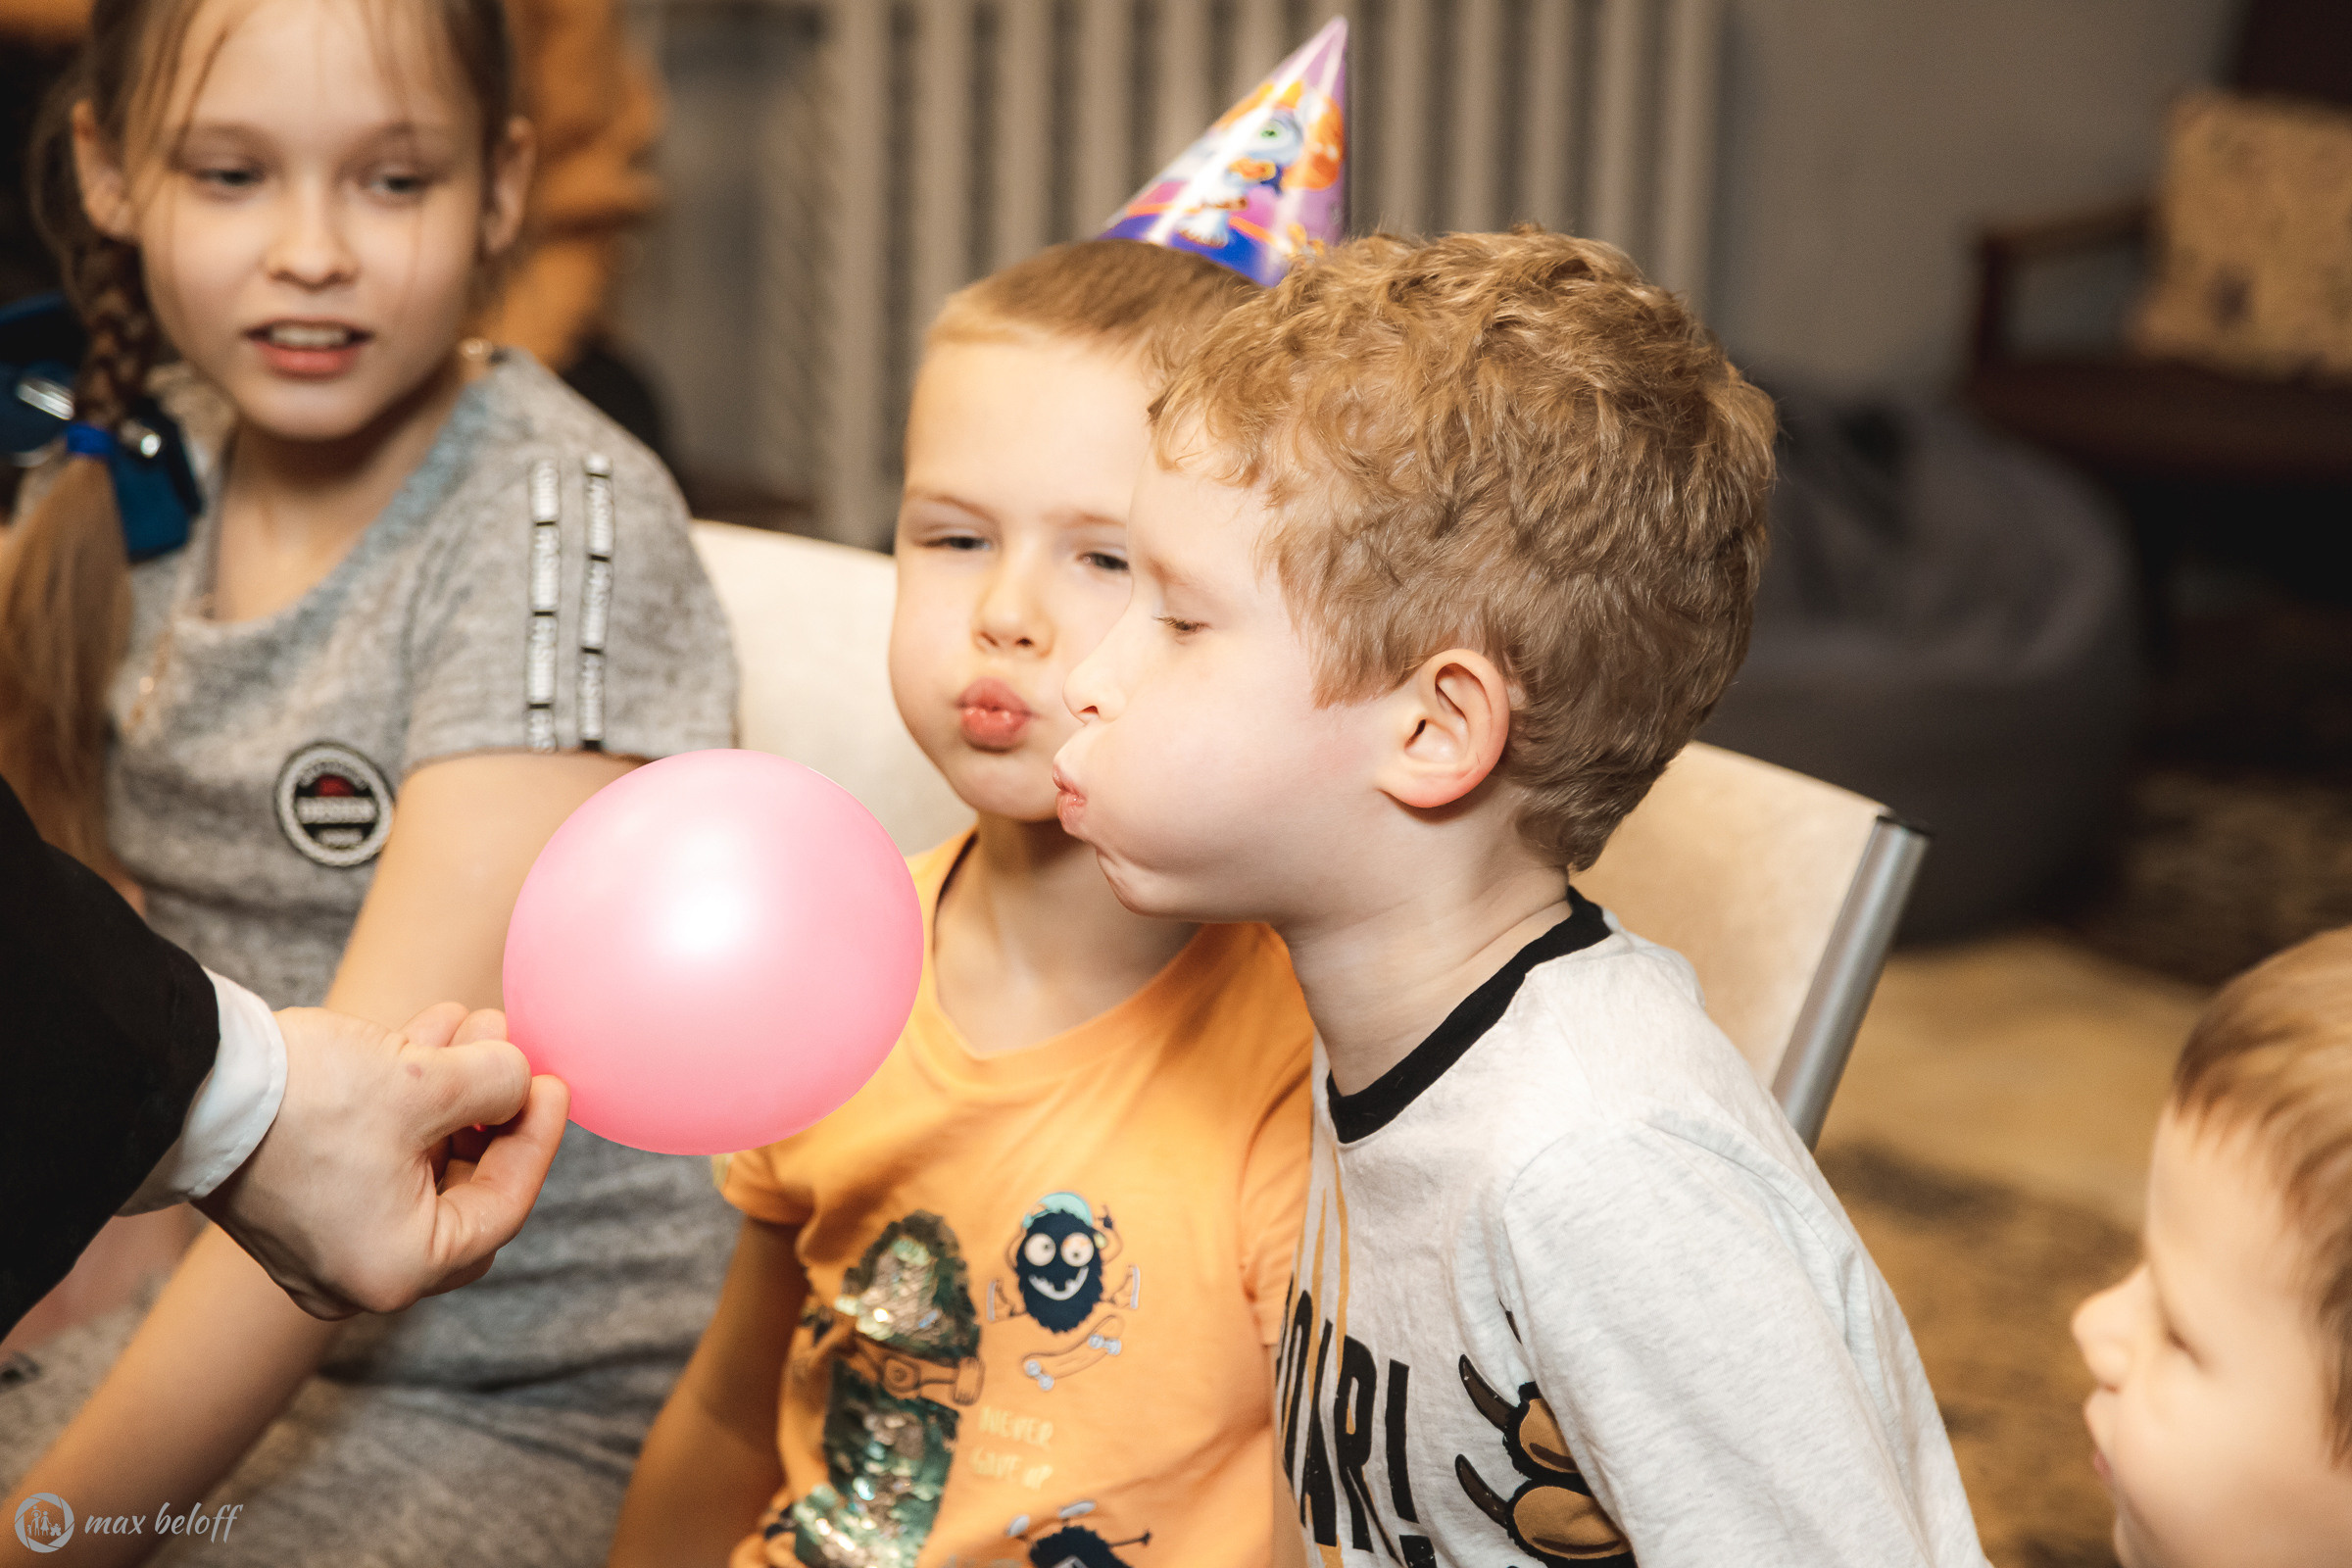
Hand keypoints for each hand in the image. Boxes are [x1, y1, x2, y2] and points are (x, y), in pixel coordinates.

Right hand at [195, 1003, 569, 1318]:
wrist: (183, 1083)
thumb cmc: (306, 1098)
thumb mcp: (428, 1082)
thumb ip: (498, 1086)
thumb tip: (521, 1083)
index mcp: (395, 1270)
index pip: (503, 1206)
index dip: (537, 1137)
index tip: (554, 1082)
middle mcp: (357, 1276)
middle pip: (462, 1190)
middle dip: (492, 1114)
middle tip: (514, 1056)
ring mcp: (323, 1244)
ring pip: (419, 1165)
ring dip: (451, 1094)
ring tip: (472, 1024)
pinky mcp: (297, 1204)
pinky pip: (375, 1159)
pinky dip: (406, 1103)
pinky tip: (429, 1035)